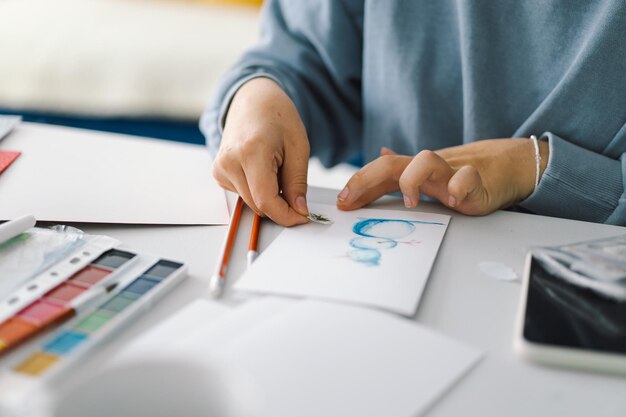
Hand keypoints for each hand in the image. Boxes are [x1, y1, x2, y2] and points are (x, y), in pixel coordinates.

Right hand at [212, 78, 309, 225]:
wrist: (253, 100)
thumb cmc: (277, 116)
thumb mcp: (298, 146)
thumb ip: (297, 182)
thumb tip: (298, 210)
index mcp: (251, 152)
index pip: (266, 201)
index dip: (287, 215)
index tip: (302, 216)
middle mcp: (229, 162)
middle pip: (258, 205)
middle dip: (281, 204)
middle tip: (294, 186)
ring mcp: (220, 168)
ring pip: (251, 203)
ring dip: (269, 196)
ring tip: (276, 169)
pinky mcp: (218, 173)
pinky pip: (243, 195)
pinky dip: (258, 189)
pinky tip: (262, 168)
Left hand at [336, 139, 548, 215]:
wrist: (507, 165)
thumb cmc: (464, 172)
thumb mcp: (428, 174)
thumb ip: (401, 170)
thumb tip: (378, 156)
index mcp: (416, 170)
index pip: (380, 171)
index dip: (359, 183)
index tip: (342, 201)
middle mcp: (429, 169)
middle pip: (393, 164)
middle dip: (367, 179)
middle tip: (352, 199)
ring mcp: (452, 173)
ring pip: (426, 161)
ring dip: (412, 180)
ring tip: (410, 202)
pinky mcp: (478, 182)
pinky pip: (467, 178)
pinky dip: (460, 187)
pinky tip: (454, 201)